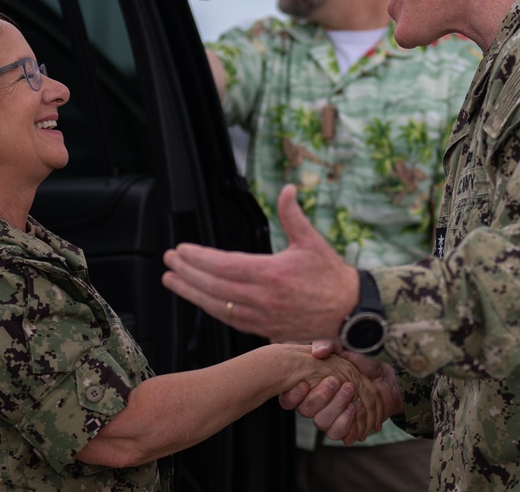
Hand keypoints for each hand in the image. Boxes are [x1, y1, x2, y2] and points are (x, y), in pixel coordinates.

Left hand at [162, 185, 358, 342]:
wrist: (350, 313)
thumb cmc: (331, 275)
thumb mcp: (312, 241)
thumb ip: (293, 215)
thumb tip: (287, 188)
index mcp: (272, 273)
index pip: (224, 265)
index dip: (198, 258)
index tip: (181, 250)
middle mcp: (263, 298)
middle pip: (214, 286)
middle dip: (187, 273)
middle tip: (168, 261)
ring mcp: (262, 317)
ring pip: (217, 305)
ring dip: (191, 293)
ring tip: (171, 280)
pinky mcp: (264, 330)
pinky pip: (229, 319)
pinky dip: (210, 308)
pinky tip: (198, 299)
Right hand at [295, 350, 385, 444]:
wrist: (384, 379)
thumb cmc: (358, 365)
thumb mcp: (342, 350)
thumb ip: (327, 345)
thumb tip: (318, 352)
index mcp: (308, 388)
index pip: (288, 399)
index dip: (293, 395)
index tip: (305, 383)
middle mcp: (315, 406)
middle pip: (306, 411)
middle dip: (321, 396)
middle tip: (337, 381)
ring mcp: (329, 418)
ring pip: (322, 423)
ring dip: (335, 407)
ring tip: (350, 392)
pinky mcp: (344, 428)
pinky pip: (338, 434)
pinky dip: (346, 422)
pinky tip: (354, 407)